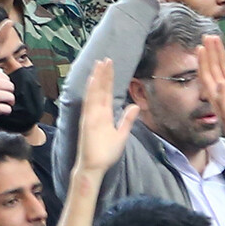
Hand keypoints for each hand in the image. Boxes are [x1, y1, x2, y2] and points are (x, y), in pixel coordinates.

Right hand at [74, 57, 140, 176]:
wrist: (95, 166)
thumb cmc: (106, 153)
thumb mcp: (121, 134)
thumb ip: (127, 120)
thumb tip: (135, 106)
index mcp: (103, 115)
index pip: (106, 93)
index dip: (108, 80)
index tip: (109, 67)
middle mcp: (96, 112)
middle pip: (100, 89)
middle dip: (103, 74)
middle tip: (106, 59)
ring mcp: (91, 115)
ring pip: (95, 92)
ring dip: (98, 78)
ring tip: (101, 63)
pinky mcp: (89, 120)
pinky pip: (91, 102)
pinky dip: (92, 90)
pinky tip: (94, 79)